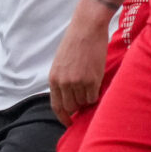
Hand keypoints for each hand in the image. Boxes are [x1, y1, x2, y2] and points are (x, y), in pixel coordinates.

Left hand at [48, 3, 110, 124]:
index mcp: (54, 78)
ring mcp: (78, 82)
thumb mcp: (61, 62)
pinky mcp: (92, 79)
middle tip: (85, 99)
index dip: (63, 117)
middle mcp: (64, 83)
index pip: (56, 106)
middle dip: (78, 106)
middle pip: (71, 107)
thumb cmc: (75, 42)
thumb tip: (68, 97)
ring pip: (84, 102)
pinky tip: (97, 82)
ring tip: (91, 84)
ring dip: (88, 98)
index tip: (69, 123)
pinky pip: (94, 96)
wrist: (87, 28)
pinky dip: (96, 93)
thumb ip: (62, 80)